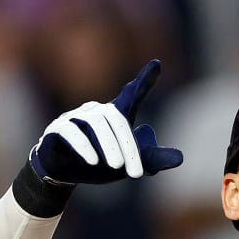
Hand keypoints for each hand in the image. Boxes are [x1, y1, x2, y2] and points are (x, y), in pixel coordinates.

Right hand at [29, 59, 183, 185]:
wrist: (64, 173)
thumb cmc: (99, 163)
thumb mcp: (127, 164)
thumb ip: (151, 159)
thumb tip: (181, 158)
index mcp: (115, 115)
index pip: (131, 94)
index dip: (144, 80)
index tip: (157, 65)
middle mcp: (96, 111)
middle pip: (116, 118)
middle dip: (128, 144)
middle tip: (136, 173)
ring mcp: (74, 117)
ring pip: (95, 123)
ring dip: (108, 145)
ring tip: (116, 167)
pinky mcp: (57, 129)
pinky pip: (71, 132)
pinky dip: (83, 145)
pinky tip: (92, 161)